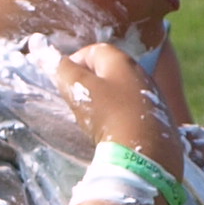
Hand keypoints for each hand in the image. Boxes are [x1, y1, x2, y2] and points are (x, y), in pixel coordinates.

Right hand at [58, 42, 181, 180]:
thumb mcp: (80, 89)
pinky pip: (135, 111)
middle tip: (78, 101)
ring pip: (123, 91)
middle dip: (90, 82)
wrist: (144, 155)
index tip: (65, 83)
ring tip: (95, 119)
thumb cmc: (109, 115)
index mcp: (123, 61)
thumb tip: (43, 48)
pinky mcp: (161, 120)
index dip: (74, 63)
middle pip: (110, 71)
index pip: (93, 51)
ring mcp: (155, 97)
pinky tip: (115, 131)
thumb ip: (61, 68)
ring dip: (107, 100)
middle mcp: (142, 74)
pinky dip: (122, 116)